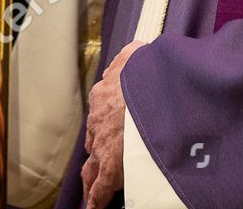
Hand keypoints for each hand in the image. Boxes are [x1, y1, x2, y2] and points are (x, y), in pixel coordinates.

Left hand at [82, 40, 144, 208]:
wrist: (150, 91)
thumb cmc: (150, 72)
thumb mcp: (141, 55)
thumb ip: (135, 54)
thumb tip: (136, 49)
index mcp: (106, 93)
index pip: (102, 110)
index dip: (108, 121)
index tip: (113, 128)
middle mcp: (99, 120)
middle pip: (95, 138)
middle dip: (100, 149)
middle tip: (104, 160)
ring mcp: (102, 145)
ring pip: (93, 164)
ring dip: (95, 174)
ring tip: (96, 188)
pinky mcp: (111, 168)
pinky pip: (101, 187)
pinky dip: (98, 197)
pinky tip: (95, 206)